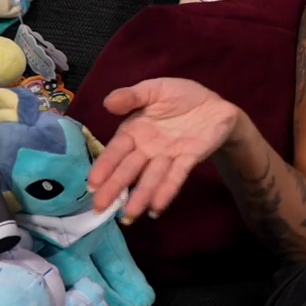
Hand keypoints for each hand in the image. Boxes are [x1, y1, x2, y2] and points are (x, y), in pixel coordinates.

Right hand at [87, 78, 240, 217]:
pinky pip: (177, 176)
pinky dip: (166, 191)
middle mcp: (147, 148)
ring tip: (129, 215)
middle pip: (129, 169)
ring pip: (151, 177)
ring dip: (140, 196)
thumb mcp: (154, 89)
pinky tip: (156, 207)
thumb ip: (132, 96)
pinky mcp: (189, 158)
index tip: (91, 183)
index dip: (104, 166)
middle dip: (114, 187)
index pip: (116, 150)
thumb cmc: (179, 97)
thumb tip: (107, 102)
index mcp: (134, 131)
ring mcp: (168, 156)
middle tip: (99, 208)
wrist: (214, 104)